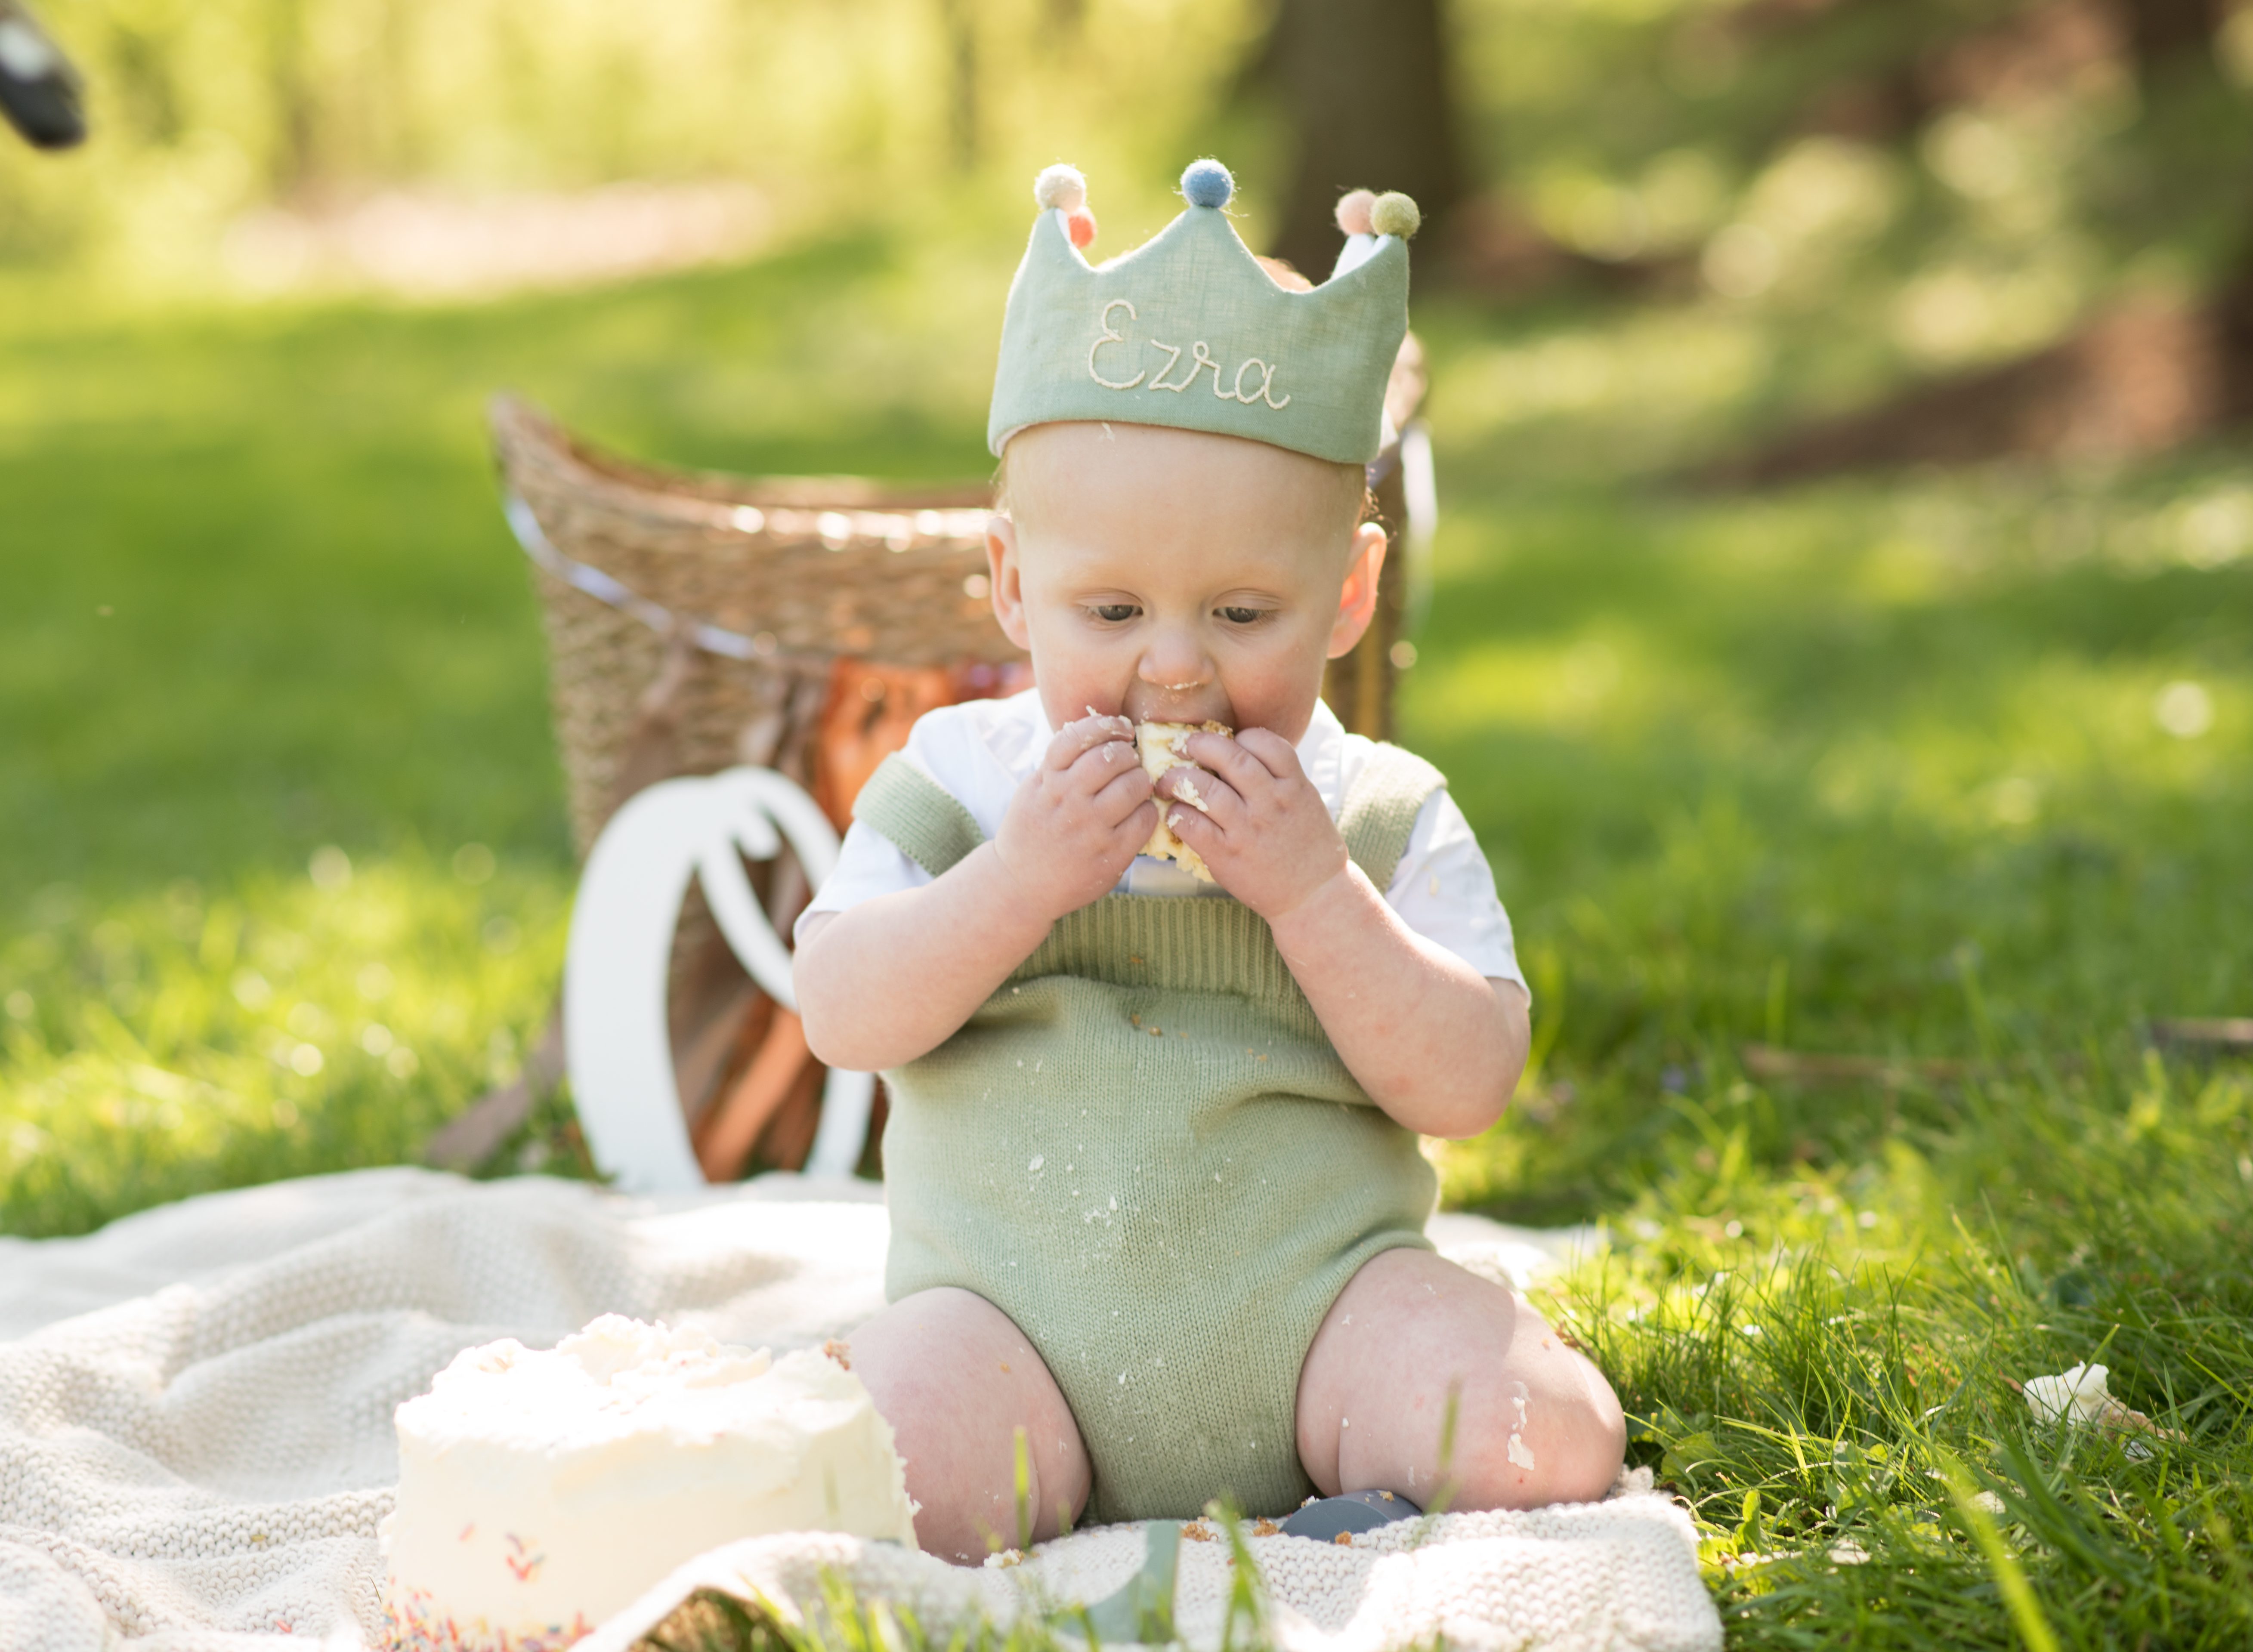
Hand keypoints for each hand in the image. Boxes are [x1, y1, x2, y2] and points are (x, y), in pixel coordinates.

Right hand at [991, 712, 1155, 923]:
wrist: (1019, 885)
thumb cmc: (1032, 831)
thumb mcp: (1033, 790)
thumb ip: (1059, 765)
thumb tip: (1099, 732)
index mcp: (1047, 782)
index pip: (1077, 737)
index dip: (1105, 725)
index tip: (1120, 729)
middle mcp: (1067, 802)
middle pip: (1112, 758)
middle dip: (1128, 754)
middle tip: (1130, 763)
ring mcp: (1089, 829)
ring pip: (1133, 786)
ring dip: (1142, 780)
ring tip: (1136, 786)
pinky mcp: (1110, 855)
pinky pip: (1144, 819)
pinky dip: (1147, 810)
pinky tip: (1138, 812)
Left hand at [1158, 728, 1348, 920]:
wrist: (1314, 895)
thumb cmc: (1309, 846)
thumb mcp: (1306, 801)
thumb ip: (1279, 777)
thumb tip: (1238, 752)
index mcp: (1294, 785)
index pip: (1264, 742)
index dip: (1242, 736)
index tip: (1230, 741)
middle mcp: (1271, 802)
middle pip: (1230, 757)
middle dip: (1200, 744)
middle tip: (1184, 746)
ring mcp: (1248, 828)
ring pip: (1204, 788)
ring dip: (1177, 779)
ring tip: (1166, 781)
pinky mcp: (1226, 855)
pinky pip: (1191, 825)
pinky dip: (1176, 814)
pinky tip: (1174, 814)